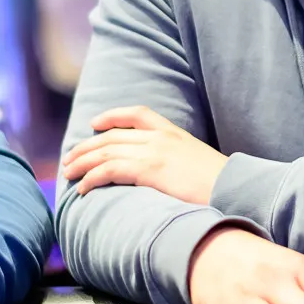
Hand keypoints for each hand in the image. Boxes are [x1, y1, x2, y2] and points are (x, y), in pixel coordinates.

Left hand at [62, 106, 226, 204]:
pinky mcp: (150, 169)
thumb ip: (179, 161)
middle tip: (69, 159)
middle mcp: (160, 137)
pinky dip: (92, 178)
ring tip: (68, 174)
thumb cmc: (221, 184)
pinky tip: (84, 189)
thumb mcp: (198, 162)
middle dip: (86, 147)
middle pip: (112, 136)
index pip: (137, 113)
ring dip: (82, 163)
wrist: (236, 189)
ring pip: (106, 151)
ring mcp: (154, 151)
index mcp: (173, 132)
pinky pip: (110, 169)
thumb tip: (167, 174)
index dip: (112, 116)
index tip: (94, 124)